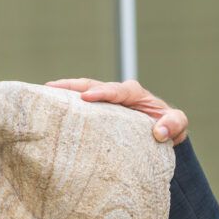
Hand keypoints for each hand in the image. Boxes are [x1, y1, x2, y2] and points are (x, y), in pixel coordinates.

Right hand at [46, 79, 188, 145]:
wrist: (161, 134)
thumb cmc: (169, 127)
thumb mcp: (178, 125)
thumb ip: (174, 125)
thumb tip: (159, 133)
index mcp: (134, 93)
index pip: (117, 90)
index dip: (102, 92)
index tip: (87, 97)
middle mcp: (116, 94)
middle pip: (91, 85)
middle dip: (72, 87)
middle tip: (50, 89)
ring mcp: (104, 102)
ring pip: (81, 93)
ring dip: (63, 94)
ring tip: (41, 96)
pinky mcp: (97, 113)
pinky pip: (79, 109)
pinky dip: (65, 108)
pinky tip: (47, 112)